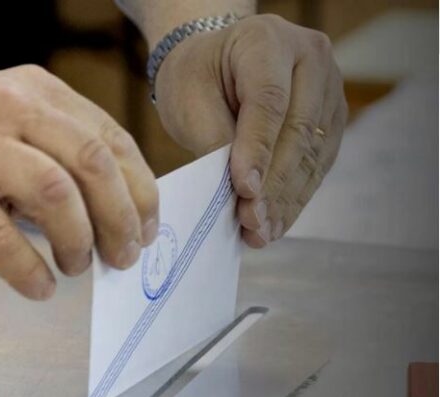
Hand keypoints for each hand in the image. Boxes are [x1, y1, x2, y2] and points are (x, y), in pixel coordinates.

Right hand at [0, 65, 158, 299]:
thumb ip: (49, 153)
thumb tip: (108, 214)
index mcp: (31, 90)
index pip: (108, 136)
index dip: (139, 188)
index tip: (146, 226)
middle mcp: (5, 106)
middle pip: (91, 160)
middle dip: (120, 217)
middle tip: (121, 255)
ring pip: (52, 190)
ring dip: (78, 239)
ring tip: (77, 266)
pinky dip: (26, 267)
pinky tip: (38, 285)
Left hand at [153, 14, 346, 246]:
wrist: (214, 62)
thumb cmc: (196, 75)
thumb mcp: (189, 97)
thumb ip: (214, 137)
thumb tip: (239, 190)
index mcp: (268, 40)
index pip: (269, 101)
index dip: (258, 149)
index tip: (244, 190)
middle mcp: (310, 58)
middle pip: (298, 130)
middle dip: (273, 184)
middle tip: (251, 222)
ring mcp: (328, 88)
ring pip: (312, 152)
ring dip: (286, 199)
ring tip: (261, 231)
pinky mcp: (331, 119)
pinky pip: (317, 162)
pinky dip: (295, 196)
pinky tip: (276, 222)